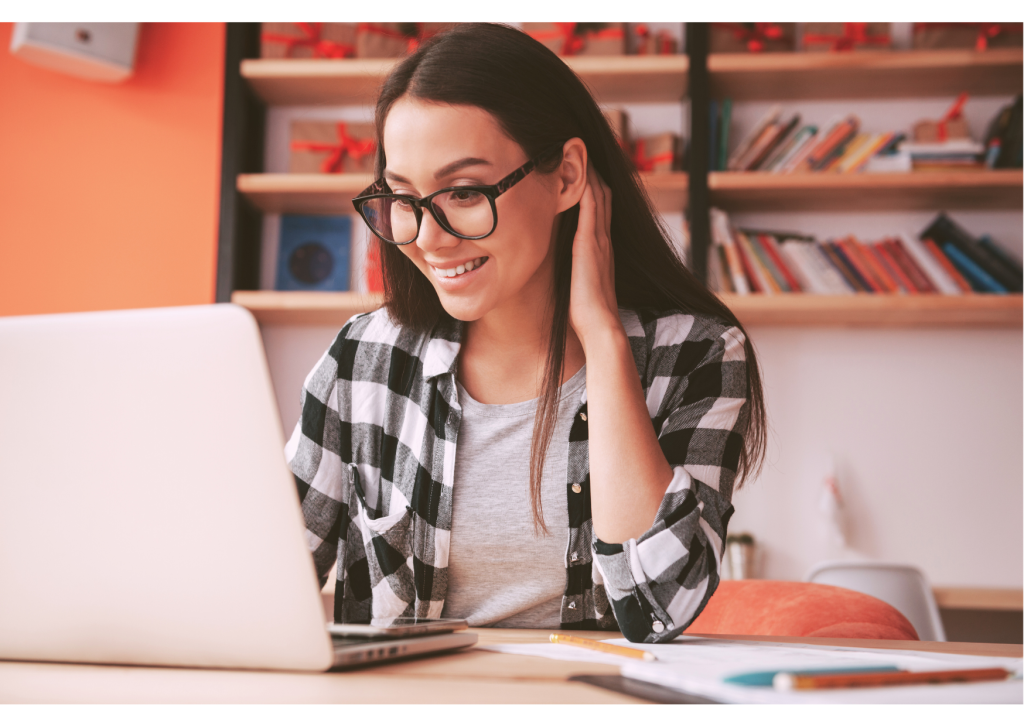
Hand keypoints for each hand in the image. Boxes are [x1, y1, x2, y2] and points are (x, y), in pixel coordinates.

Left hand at [569, 163, 622, 353]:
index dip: (594, 186)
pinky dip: (587, 185)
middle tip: (581, 148)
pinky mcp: (590, 243)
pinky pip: (592, 205)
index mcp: (601, 248)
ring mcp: (599, 239)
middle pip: (604, 194)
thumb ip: (575, 269)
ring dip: (591, 172)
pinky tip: (580, 169)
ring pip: (600, 194)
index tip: (583, 167)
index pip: (601, 208)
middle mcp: (603, 239)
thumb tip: (565, 267)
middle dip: (594, 171)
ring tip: (580, 148)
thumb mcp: (579, 283)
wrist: (599, 325)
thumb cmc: (585, 312)